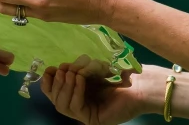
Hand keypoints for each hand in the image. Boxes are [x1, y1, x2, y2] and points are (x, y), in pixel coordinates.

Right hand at [41, 61, 156, 124]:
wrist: (140, 84)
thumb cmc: (119, 74)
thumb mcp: (92, 70)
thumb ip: (75, 71)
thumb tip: (57, 69)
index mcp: (77, 96)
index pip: (54, 93)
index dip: (48, 82)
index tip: (49, 69)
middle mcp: (80, 108)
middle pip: (56, 100)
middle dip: (57, 83)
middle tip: (63, 70)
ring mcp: (86, 116)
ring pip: (62, 106)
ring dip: (64, 87)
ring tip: (72, 74)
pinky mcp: (93, 120)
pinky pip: (75, 107)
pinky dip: (75, 91)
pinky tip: (80, 79)